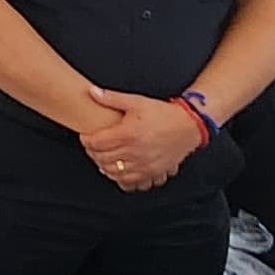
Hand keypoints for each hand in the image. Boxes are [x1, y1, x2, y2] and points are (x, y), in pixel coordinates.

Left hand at [75, 88, 207, 192]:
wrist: (188, 126)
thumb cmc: (163, 114)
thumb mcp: (137, 101)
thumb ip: (112, 98)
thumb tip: (92, 92)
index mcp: (128, 133)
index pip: (96, 142)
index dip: (86, 140)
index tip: (86, 136)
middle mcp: (134, 151)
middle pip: (101, 158)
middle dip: (92, 152)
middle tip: (92, 146)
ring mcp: (143, 165)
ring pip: (112, 172)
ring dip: (103, 165)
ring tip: (102, 156)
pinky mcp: (151, 173)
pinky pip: (128, 182)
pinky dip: (118, 177)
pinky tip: (117, 168)